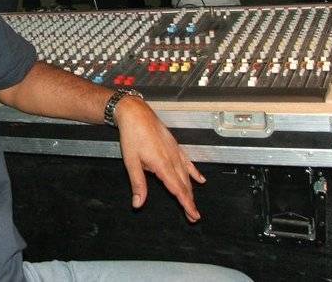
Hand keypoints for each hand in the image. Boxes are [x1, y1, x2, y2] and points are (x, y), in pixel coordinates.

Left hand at [115, 96, 204, 221]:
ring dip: (191, 190)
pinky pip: (187, 162)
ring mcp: (175, 152)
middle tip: (193, 216)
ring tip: (193, 203)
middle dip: (189, 201)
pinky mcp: (174, 146)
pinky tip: (200, 179)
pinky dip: (194, 172)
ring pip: (187, 175)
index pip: (177, 190)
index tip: (193, 215)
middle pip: (184, 185)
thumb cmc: (132, 135)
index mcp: (162, 165)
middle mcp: (172, 159)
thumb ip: (138, 184)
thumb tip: (138, 203)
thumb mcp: (131, 162)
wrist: (136, 114)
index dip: (186, 204)